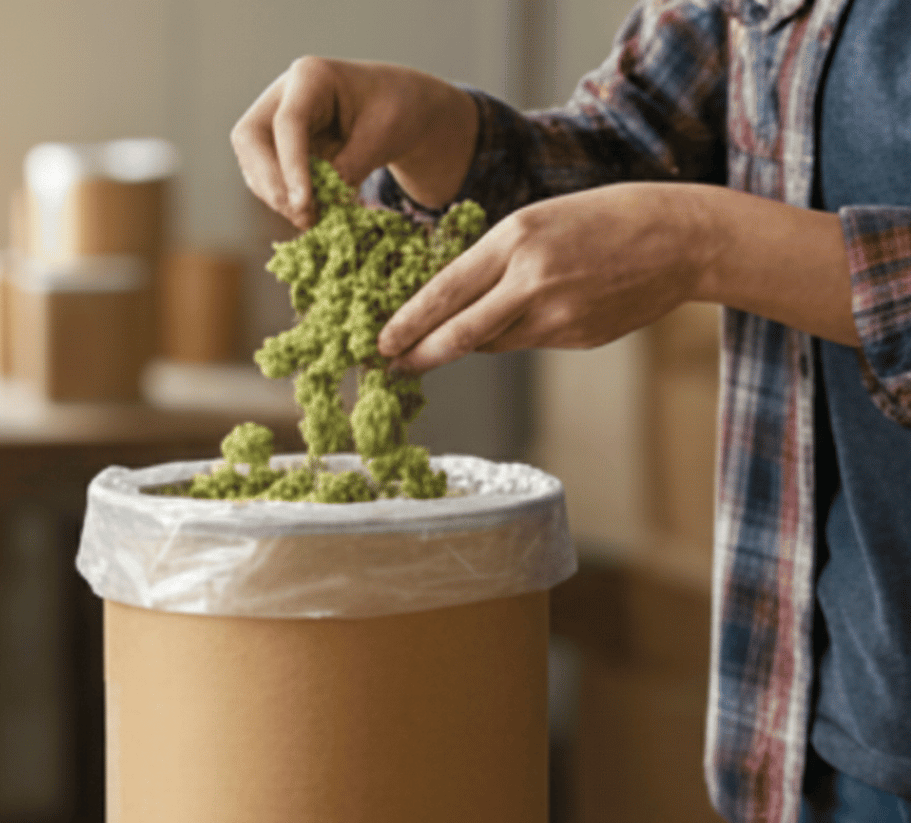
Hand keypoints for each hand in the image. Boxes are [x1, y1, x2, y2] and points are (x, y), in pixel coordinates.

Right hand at [230, 57, 477, 230]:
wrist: (396, 108)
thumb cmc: (395, 110)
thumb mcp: (384, 134)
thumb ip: (352, 164)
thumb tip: (322, 199)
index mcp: (311, 77)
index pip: (288, 123)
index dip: (292, 167)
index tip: (304, 206)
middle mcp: (282, 95)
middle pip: (251, 139)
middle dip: (272, 183)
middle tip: (303, 217)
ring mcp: (274, 121)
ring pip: (252, 162)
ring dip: (276, 197)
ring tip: (312, 220)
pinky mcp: (276, 149)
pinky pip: (265, 178)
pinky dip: (283, 200)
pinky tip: (310, 214)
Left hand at [378, 181, 859, 371]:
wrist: (678, 239)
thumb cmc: (604, 218)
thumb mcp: (540, 218)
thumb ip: (498, 260)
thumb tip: (458, 303)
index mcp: (515, 238)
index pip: (446, 289)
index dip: (409, 321)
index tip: (381, 341)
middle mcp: (531, 280)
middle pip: (460, 333)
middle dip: (420, 354)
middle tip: (390, 367)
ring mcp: (556, 315)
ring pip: (492, 343)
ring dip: (465, 345)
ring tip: (439, 346)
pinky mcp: (575, 338)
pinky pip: (526, 344)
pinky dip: (510, 338)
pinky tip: (522, 321)